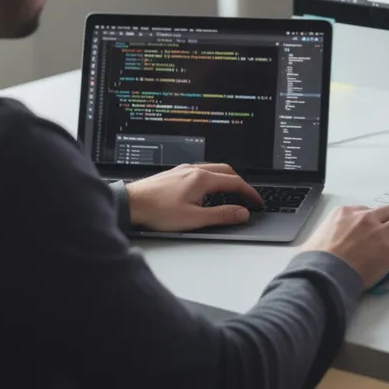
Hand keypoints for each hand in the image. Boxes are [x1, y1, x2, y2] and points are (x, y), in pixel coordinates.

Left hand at [125, 163, 263, 231]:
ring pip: (213, 169)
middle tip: (247, 196)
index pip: (234, 182)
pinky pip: (201, 171)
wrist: (131, 203)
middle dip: (240, 183)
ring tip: (231, 192)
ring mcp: (183, 170)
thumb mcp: (194, 218)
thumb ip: (221, 215)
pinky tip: (207, 190)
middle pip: (226, 171)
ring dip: (226, 179)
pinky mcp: (174, 173)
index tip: (256, 201)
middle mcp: (194, 170)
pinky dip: (212, 178)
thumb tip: (241, 213)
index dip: (249, 192)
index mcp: (202, 179)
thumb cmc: (157, 211)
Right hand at [301, 204, 388, 288]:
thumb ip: (325, 236)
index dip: (376, 221)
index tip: (379, 229)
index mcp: (345, 213)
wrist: (322, 274)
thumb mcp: (315, 238)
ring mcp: (379, 233)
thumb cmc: (314, 261)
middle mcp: (365, 218)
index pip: (368, 211)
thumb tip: (321, 245)